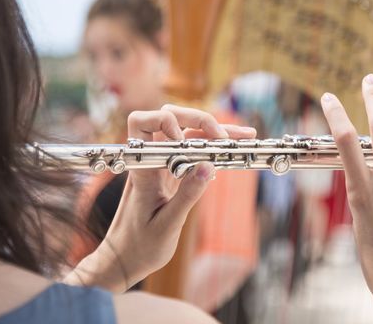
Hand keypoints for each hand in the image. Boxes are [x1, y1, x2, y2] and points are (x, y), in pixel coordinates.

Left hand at [66, 104, 254, 291]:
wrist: (126, 256)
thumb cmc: (140, 245)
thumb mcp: (166, 225)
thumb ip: (187, 195)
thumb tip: (209, 166)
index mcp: (143, 168)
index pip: (141, 123)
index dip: (163, 121)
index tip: (184, 141)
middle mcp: (151, 159)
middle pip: (171, 116)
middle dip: (199, 119)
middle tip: (223, 138)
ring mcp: (164, 163)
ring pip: (188, 132)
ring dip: (214, 130)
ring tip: (246, 135)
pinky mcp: (174, 171)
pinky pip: (196, 150)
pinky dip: (215, 147)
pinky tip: (236, 147)